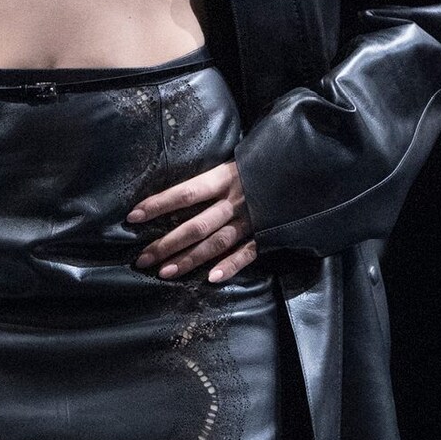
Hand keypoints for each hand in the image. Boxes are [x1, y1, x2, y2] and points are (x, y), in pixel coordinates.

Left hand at [128, 159, 258, 282]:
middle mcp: (236, 200)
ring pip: (216, 243)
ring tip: (165, 273)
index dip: (158, 204)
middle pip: (196, 225)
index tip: (133, 216)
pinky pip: (247, 253)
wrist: (307, 164)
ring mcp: (252, 219)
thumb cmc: (265, 161)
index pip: (185, 193)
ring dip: (190, 259)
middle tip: (142, 259)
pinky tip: (212, 279)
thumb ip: (214, 175)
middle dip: (166, 244)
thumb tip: (179, 187)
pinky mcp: (269, 233)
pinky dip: (231, 266)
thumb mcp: (238, 160)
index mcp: (226, 177)